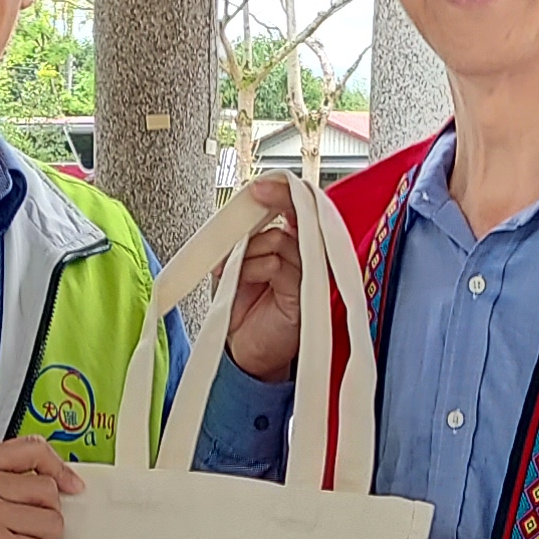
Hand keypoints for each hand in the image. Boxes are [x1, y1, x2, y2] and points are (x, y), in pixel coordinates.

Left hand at [224, 196, 303, 380]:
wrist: (244, 353)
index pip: (295, 209)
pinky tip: (240, 279)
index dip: (281, 192)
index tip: (260, 185)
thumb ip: (244, 241)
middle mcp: (305, 257)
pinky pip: (278, 265)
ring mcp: (308, 275)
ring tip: (231, 268)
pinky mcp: (304, 295)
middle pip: (296, 216)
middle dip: (269, 206)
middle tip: (249, 203)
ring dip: (249, 248)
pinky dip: (253, 267)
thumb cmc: (242, 311)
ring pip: (281, 239)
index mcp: (292, 246)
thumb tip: (237, 216)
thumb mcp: (237, 266)